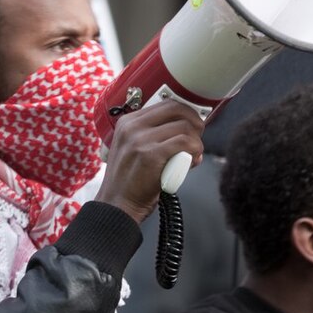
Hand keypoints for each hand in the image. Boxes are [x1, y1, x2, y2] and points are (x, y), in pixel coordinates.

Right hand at [95, 100, 204, 223]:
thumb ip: (157, 138)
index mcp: (128, 123)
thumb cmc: (129, 184)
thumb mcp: (134, 150)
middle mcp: (132, 127)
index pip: (167, 104)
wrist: (116, 207)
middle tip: (197, 140)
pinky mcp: (150, 155)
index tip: (194, 127)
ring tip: (193, 156)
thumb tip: (190, 130)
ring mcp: (140, 140)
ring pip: (185, 128)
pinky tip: (192, 162)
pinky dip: (195, 151)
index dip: (187, 114)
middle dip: (195, 124)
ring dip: (196, 143)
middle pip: (177, 110)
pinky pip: (184, 143)